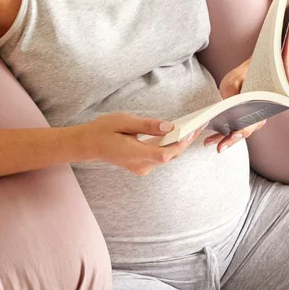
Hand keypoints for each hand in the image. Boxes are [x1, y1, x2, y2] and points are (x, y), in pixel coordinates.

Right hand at [82, 112, 206, 175]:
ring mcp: (141, 168)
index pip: (164, 155)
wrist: (89, 144)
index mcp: (135, 154)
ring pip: (166, 157)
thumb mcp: (125, 121)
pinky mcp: (141, 166)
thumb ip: (147, 126)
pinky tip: (175, 135)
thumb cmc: (104, 130)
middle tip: (198, 126)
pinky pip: (159, 157)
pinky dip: (169, 147)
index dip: (179, 145)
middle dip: (184, 142)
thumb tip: (169, 127)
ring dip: (177, 144)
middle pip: (169, 156)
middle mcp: (140, 165)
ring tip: (191, 129)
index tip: (191, 133)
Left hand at [203, 58, 266, 152]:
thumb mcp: (235, 81)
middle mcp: (257, 117)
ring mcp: (249, 120)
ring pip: (236, 134)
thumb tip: (227, 105)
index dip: (242, 130)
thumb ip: (232, 93)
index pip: (251, 122)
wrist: (248, 73)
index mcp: (259, 107)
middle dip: (230, 140)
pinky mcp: (240, 120)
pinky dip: (221, 135)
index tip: (234, 135)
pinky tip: (210, 139)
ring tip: (208, 142)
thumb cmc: (243, 75)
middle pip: (243, 132)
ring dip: (223, 139)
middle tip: (219, 147)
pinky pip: (232, 130)